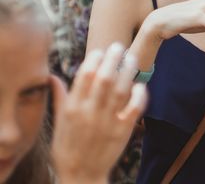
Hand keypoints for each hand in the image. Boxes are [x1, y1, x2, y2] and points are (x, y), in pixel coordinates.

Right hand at [51, 43, 146, 182]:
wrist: (81, 175)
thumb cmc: (68, 146)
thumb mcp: (59, 121)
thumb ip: (59, 96)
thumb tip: (51, 76)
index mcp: (73, 108)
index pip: (84, 76)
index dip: (94, 59)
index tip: (100, 50)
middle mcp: (89, 113)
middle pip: (103, 78)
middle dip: (112, 58)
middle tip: (119, 46)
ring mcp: (107, 122)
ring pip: (120, 89)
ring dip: (127, 71)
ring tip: (131, 58)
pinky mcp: (122, 130)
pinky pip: (134, 108)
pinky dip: (139, 94)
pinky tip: (140, 85)